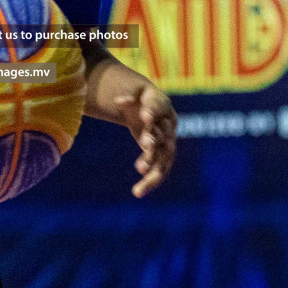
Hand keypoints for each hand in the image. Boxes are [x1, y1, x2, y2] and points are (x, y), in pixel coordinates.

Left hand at [90, 74, 176, 197]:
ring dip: (152, 173)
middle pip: (163, 136)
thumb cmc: (143, 100)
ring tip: (138, 188)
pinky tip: (138, 192)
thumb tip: (118, 101)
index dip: (152, 112)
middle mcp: (169, 126)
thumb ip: (129, 99)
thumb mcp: (137, 95)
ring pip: (164, 160)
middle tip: (143, 148)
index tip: (145, 116)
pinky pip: (160, 170)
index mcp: (163, 107)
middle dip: (152, 142)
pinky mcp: (164, 156)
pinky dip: (150, 182)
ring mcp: (168, 143)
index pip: (158, 109)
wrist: (154, 110)